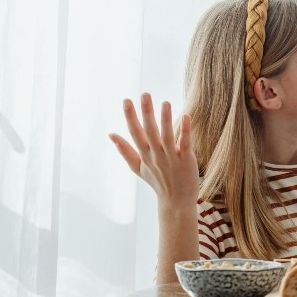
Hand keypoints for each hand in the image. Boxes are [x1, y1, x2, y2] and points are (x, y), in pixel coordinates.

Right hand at [109, 93, 198, 207]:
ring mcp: (170, 158)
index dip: (130, 117)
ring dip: (165, 119)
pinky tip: (186, 116)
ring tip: (165, 102)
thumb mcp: (138, 167)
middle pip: (149, 131)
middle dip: (146, 113)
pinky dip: (185, 130)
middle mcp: (156, 155)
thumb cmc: (158, 182)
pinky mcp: (186, 160)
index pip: (135, 133)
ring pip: (166, 136)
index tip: (126, 100)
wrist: (176, 202)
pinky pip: (185, 143)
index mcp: (144, 155)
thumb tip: (111, 134)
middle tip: (145, 94)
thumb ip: (125, 150)